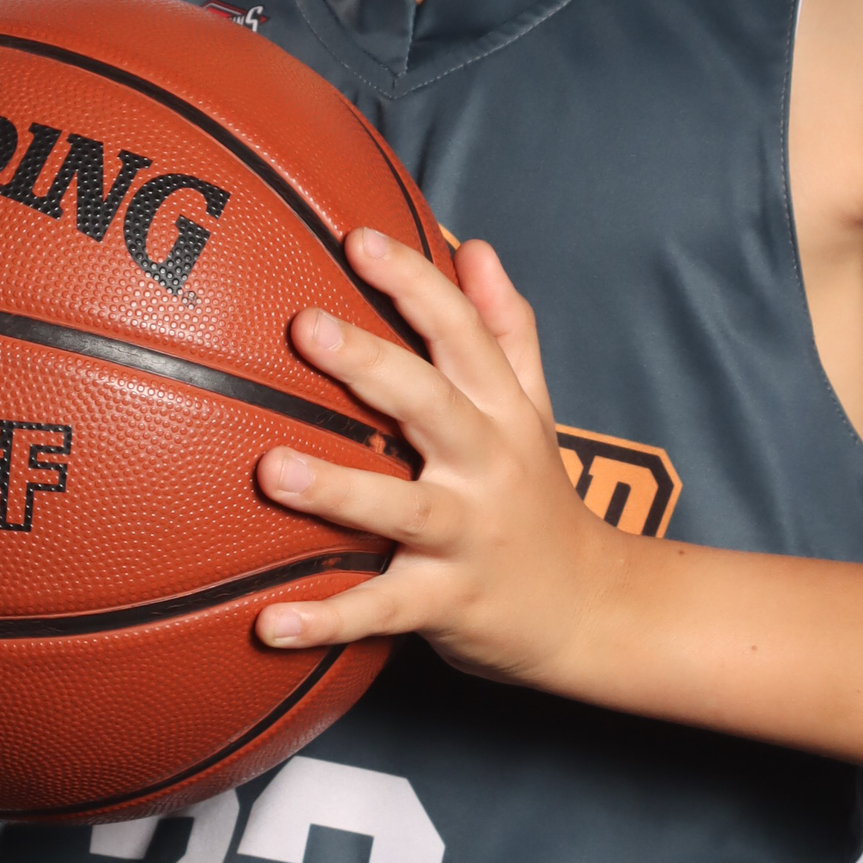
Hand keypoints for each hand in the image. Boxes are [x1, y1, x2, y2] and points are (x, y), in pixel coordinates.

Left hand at [254, 231, 621, 688]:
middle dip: (372, 365)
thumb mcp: (535, 408)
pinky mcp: (449, 603)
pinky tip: (270, 623)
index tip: (359, 239)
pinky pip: (384, 612)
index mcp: (503, 412)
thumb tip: (474, 246)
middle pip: (433, 404)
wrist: (592, 609)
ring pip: (403, 510)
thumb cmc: (540, 497)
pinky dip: (329, 620)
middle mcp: (489, 466)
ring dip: (338, 491)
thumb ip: (507, 329)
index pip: (463, 333)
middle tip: (305, 327)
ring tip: (270, 470)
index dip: (415, 283)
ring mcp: (469, 537)